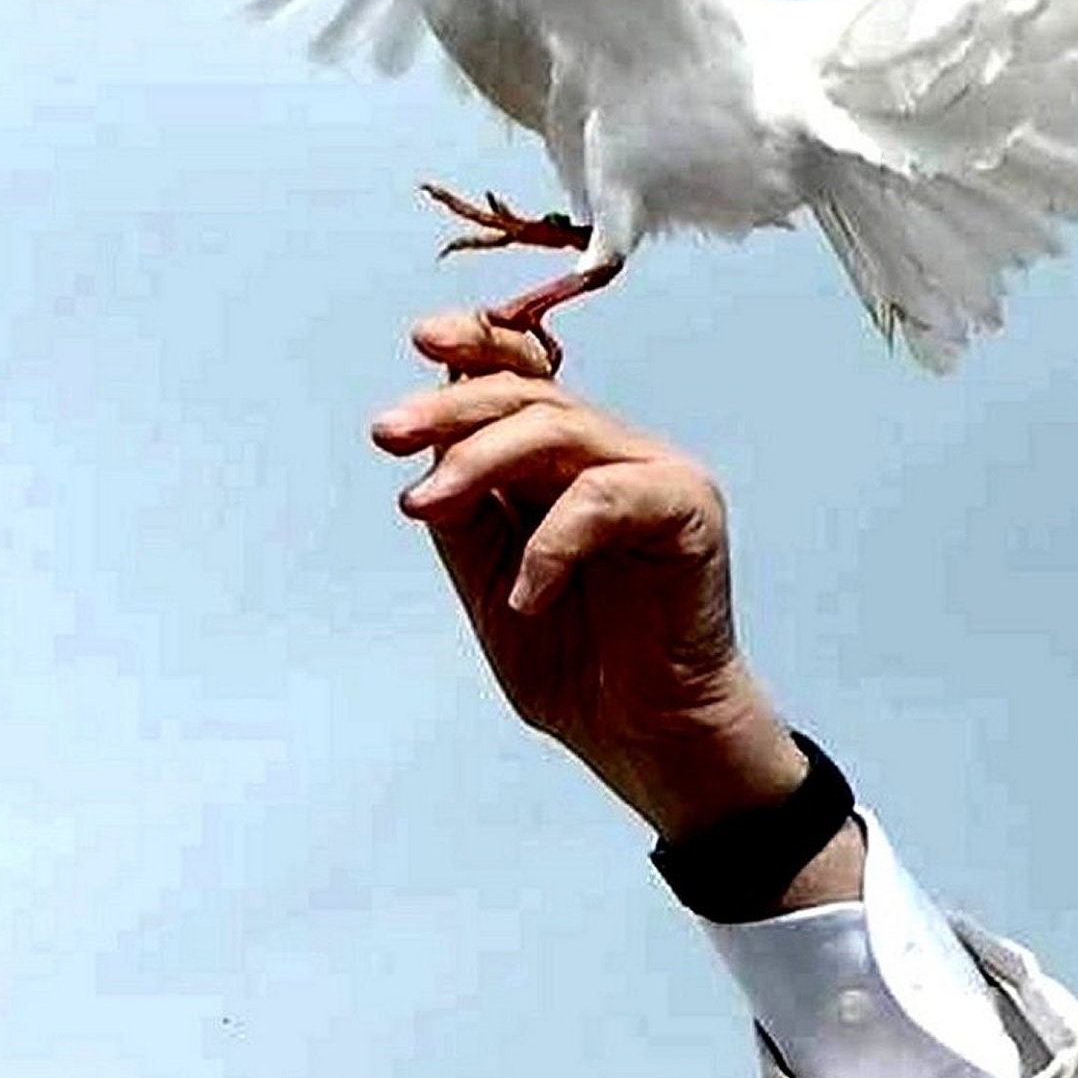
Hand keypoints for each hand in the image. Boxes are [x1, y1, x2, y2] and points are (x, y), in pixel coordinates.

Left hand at [372, 312, 826, 847]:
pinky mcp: (688, 510)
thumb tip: (426, 459)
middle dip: (449, 408)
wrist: (643, 737)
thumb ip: (466, 518)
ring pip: (560, 430)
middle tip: (389, 433)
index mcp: (563, 463)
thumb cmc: (577, 663)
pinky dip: (554, 542)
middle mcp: (610, 454)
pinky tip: (529, 595)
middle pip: (529, 396)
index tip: (421, 341)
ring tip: (428, 506)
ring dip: (479, 461)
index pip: (522, 376)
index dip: (476, 345)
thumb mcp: (492, 582)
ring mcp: (654, 475)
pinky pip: (606, 497)